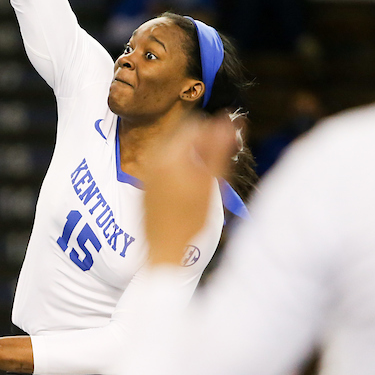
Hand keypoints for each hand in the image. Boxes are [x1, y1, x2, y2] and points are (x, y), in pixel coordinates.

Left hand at [143, 115, 239, 266]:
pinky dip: (179, 167)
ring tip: (206, 177)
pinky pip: (164, 164)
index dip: (214, 132)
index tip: (227, 146)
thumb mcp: (211, 182)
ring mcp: (146, 171)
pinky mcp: (145, 184)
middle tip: (218, 162)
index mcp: (168, 154)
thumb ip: (219, 148)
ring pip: (173, 150)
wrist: (166, 252)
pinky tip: (191, 188)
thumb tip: (229, 121)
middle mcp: (152, 158)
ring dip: (191, 155)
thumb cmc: (191, 222)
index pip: (194, 126)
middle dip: (201, 143)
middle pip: (181, 136)